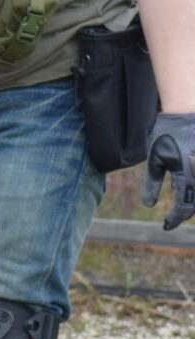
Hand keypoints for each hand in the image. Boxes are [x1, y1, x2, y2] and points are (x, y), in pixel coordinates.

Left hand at [141, 112, 194, 230]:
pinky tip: (188, 193)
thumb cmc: (167, 133)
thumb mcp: (155, 158)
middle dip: (184, 214)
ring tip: (181, 209)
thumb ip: (152, 183)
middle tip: (172, 219)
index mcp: (187, 176)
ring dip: (192, 205)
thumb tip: (149, 205)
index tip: (166, 226)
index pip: (184, 207)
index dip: (175, 219)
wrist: (187, 112)